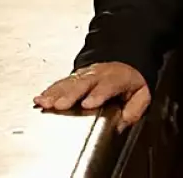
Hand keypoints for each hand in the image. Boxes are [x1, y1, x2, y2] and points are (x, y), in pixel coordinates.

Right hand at [33, 62, 150, 132]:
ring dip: (56, 93)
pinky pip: (61, 83)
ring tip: (44, 103)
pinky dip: (49, 91)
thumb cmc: (130, 82)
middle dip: (71, 94)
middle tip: (60, 105)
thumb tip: (123, 122)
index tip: (88, 104)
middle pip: (84, 83)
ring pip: (70, 82)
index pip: (109, 84)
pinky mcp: (74, 78)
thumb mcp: (142, 94)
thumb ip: (134, 108)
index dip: (98, 94)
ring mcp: (85, 74)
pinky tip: (40, 99)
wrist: (125, 61)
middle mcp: (99, 74)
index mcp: (118, 77)